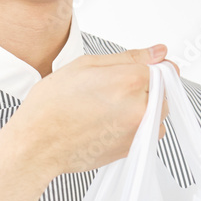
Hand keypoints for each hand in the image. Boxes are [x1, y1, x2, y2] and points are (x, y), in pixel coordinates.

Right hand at [4, 44, 179, 179]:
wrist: (37, 144)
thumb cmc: (52, 105)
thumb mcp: (85, 65)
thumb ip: (128, 57)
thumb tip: (158, 51)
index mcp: (129, 80)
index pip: (161, 68)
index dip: (144, 67)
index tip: (131, 72)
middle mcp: (140, 107)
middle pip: (163, 90)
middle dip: (144, 87)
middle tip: (111, 90)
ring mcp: (139, 131)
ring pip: (157, 112)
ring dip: (142, 107)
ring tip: (107, 108)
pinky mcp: (134, 148)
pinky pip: (148, 131)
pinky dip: (136, 125)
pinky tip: (109, 122)